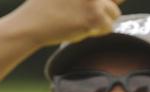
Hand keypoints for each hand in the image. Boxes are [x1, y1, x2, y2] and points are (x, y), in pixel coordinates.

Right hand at [11, 0, 125, 47]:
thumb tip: (114, 0)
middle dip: (105, 8)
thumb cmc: (46, 6)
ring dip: (102, 20)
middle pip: (116, 0)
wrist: (32, 23)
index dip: (109, 1)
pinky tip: (80, 27)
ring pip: (114, 13)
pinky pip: (109, 27)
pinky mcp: (94, 17)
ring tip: (81, 19)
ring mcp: (93, 0)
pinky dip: (98, 31)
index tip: (92, 10)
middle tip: (84, 13)